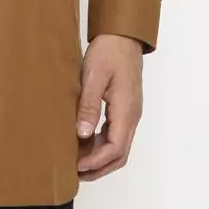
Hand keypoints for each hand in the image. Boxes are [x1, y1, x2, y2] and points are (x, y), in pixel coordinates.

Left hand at [75, 33, 142, 181]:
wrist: (122, 35)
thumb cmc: (109, 51)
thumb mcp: (94, 76)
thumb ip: (89, 105)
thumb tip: (83, 134)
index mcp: (126, 111)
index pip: (115, 148)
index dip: (96, 162)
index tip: (76, 166)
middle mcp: (131, 116)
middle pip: (119, 154)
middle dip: (99, 167)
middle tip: (76, 173)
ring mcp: (130, 112)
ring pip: (118, 145)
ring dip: (100, 157)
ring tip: (78, 161)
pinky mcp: (124, 107)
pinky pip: (116, 133)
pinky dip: (101, 143)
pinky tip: (85, 141)